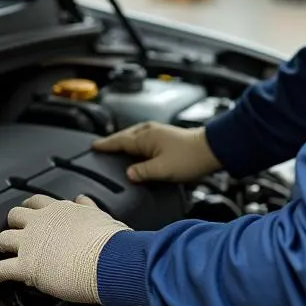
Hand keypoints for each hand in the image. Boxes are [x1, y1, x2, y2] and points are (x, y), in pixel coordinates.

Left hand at [0, 194, 129, 301]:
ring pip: (4, 239)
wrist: (108, 260)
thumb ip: (88, 207)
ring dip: (1, 246)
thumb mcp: (101, 215)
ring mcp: (31, 243)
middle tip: (15, 233)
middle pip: (15, 216)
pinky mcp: (26, 266)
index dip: (31, 209)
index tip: (30, 214)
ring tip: (0, 254)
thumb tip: (83, 200)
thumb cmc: (110, 242)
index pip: (37, 202)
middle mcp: (41, 222)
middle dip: (13, 224)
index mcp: (60, 210)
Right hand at [92, 122, 221, 182]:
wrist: (211, 150)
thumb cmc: (190, 158)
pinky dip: (136, 143)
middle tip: (101, 146)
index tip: (94, 146)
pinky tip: (138, 150)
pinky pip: (144, 138)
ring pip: (135, 136)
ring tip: (117, 148)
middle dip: (113, 141)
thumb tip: (129, 174)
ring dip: (124, 141)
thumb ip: (142, 172)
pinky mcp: (166, 136)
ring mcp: (159, 132)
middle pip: (125, 136)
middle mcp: (150, 131)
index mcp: (145, 137)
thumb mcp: (162, 170)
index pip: (119, 141)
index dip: (106, 145)